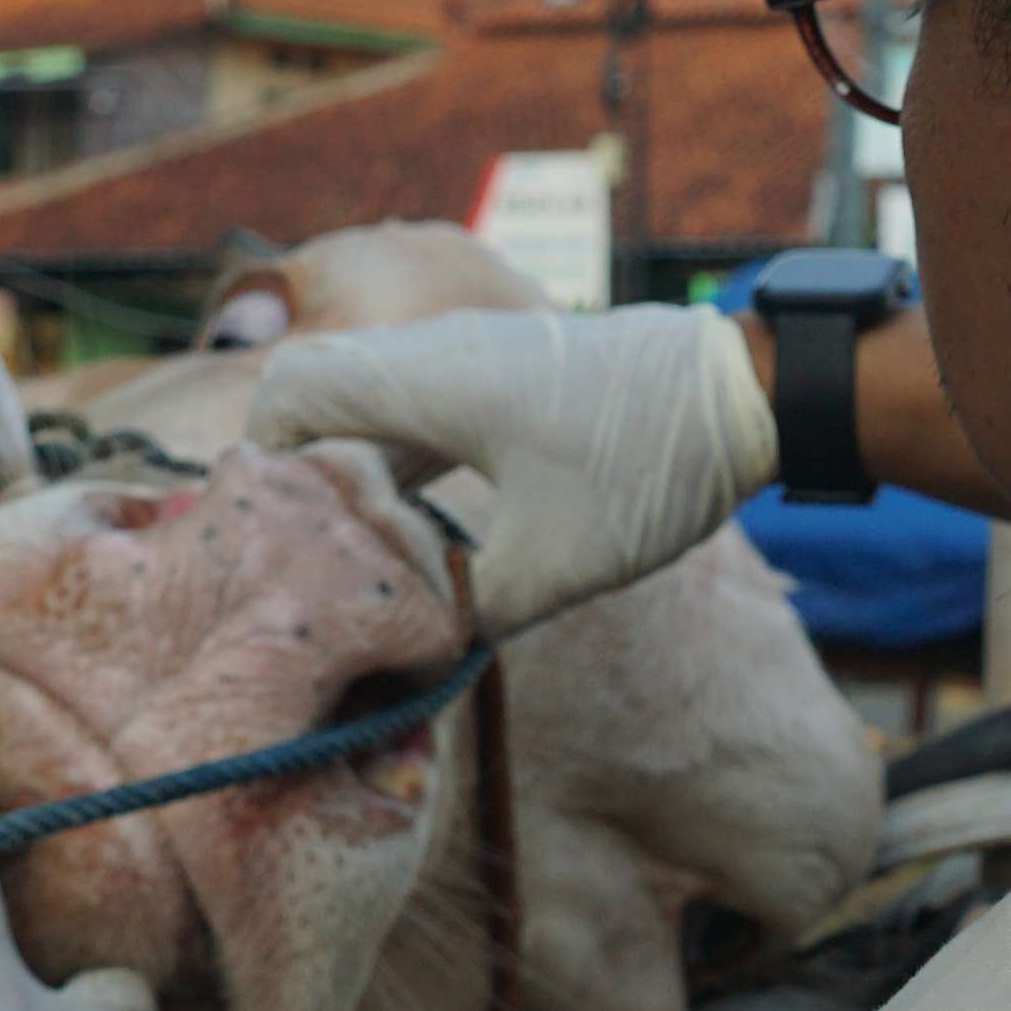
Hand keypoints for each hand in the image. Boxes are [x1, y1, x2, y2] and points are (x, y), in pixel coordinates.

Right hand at [244, 304, 775, 632]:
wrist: (747, 394)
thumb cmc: (649, 465)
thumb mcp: (557, 564)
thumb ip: (469, 612)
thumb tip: (416, 656)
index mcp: (425, 379)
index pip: (288, 391)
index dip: (262, 460)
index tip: (276, 536)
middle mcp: (433, 354)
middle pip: (316, 394)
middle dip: (300, 475)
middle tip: (310, 560)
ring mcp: (469, 357)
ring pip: (367, 401)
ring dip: (353, 470)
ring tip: (359, 558)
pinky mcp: (503, 374)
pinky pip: (416, 407)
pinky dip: (400, 460)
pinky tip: (417, 530)